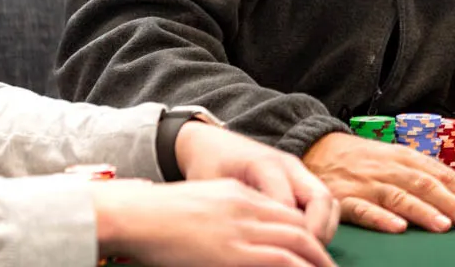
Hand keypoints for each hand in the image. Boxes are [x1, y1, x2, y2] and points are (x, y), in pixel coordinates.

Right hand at [91, 178, 335, 266]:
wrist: (136, 213)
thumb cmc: (158, 215)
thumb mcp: (202, 205)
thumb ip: (227, 216)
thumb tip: (235, 242)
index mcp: (240, 195)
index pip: (286, 212)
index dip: (307, 233)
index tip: (315, 251)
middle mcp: (248, 207)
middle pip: (299, 226)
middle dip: (319, 250)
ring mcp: (242, 228)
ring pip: (296, 242)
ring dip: (316, 261)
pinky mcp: (233, 252)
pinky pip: (279, 259)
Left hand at [175, 122, 338, 243]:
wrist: (212, 142)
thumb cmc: (208, 166)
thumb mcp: (212, 188)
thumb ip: (234, 213)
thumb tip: (248, 243)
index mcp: (264, 164)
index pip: (287, 203)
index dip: (288, 232)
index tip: (282, 255)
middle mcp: (288, 165)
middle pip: (321, 198)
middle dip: (318, 231)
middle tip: (305, 255)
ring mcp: (298, 171)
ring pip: (328, 201)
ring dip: (324, 228)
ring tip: (307, 251)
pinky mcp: (300, 179)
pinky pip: (321, 202)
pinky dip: (320, 223)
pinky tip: (304, 240)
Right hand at [302, 132, 454, 233]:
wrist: (318, 149)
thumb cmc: (363, 158)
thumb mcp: (394, 156)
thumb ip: (422, 171)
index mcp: (404, 157)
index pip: (441, 174)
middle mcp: (389, 169)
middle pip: (425, 184)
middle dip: (451, 204)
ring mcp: (367, 184)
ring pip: (399, 196)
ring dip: (423, 211)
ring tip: (444, 226)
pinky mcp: (344, 199)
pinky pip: (364, 210)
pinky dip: (381, 219)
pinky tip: (397, 228)